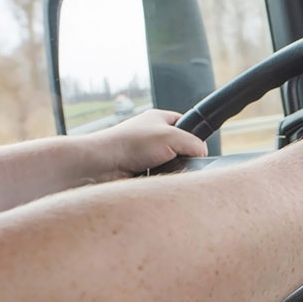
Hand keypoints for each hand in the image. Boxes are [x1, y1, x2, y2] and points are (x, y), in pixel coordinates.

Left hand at [89, 109, 207, 177]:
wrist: (100, 166)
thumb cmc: (129, 143)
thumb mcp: (171, 136)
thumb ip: (194, 143)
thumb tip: (203, 155)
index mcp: (158, 119)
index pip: (186, 123)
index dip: (194, 134)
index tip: (198, 147)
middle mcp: (151, 135)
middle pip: (180, 148)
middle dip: (183, 157)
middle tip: (181, 162)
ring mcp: (144, 155)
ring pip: (170, 165)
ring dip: (170, 171)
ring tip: (164, 174)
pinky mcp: (139, 172)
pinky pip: (159, 179)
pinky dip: (159, 182)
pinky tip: (155, 182)